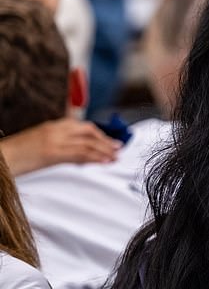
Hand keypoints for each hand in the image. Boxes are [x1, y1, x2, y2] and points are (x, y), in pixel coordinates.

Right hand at [1, 118, 121, 174]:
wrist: (2, 158)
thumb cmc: (19, 155)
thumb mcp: (42, 146)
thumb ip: (62, 147)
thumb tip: (80, 157)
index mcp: (53, 126)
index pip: (82, 126)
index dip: (100, 134)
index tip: (111, 141)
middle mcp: (55, 130)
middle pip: (88, 132)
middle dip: (106, 140)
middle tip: (118, 149)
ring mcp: (53, 140)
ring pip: (87, 143)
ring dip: (104, 151)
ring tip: (115, 157)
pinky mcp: (51, 152)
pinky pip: (79, 154)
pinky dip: (94, 158)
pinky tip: (103, 162)